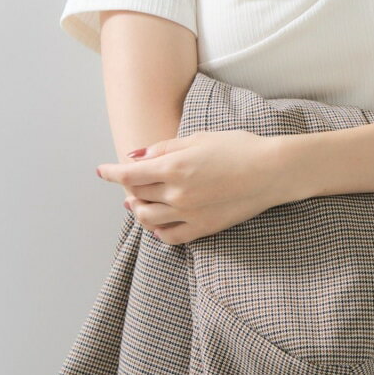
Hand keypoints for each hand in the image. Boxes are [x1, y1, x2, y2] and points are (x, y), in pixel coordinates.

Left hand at [96, 129, 284, 244]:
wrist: (272, 171)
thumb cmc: (239, 147)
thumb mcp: (200, 138)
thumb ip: (165, 148)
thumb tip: (136, 156)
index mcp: (174, 167)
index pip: (129, 175)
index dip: (111, 173)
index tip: (101, 170)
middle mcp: (177, 193)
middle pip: (137, 195)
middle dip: (128, 188)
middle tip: (130, 181)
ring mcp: (189, 214)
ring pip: (148, 219)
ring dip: (138, 209)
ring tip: (139, 202)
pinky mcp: (203, 228)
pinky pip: (170, 236)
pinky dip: (158, 230)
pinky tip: (159, 222)